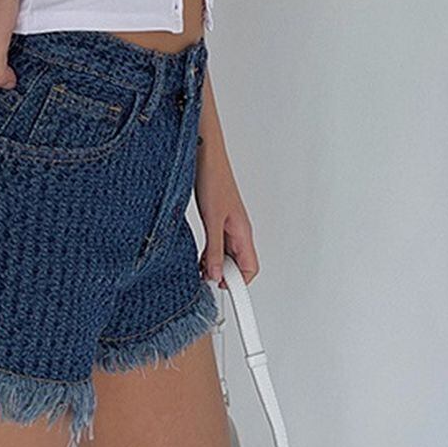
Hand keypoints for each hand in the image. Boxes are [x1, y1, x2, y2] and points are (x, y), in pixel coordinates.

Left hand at [194, 149, 258, 288]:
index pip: (250, 268)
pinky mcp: (216, 218)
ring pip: (227, 254)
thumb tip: (216, 274)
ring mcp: (228, 224)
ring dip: (215, 264)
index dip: (239, 284)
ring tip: (199, 268)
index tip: (225, 291)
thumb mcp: (212, 219)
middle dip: (225, 275)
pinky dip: (209, 252)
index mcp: (244, 231)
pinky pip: (217, 243)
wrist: (204, 155)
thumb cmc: (213, 178)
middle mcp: (238, 230)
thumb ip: (215, 249)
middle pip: (239, 264)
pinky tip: (197, 254)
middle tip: (206, 278)